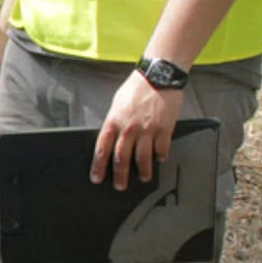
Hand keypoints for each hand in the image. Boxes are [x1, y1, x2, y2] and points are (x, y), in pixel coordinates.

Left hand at [91, 71, 184, 190]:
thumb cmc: (136, 88)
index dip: (98, 167)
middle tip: (120, 186)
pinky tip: (159, 160)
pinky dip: (160, 157)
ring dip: (143, 172)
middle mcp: (129, 128)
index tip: (97, 178)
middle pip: (121, 158)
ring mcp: (147, 130)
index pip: (102, 149)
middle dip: (120, 175)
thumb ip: (114, 123)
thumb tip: (111, 140)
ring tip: (143, 178)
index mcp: (114, 121)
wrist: (158, 76)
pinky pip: (161, 149)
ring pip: (142, 158)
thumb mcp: (117, 105)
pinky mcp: (164, 128)